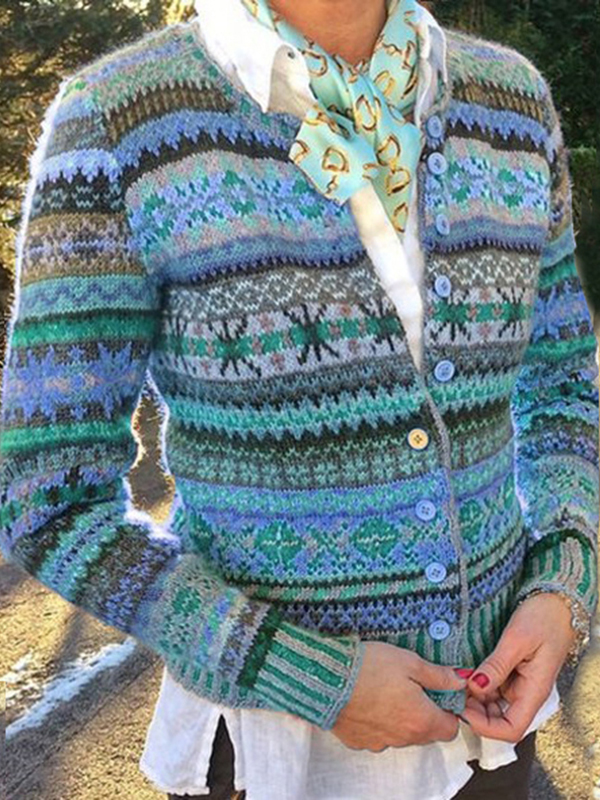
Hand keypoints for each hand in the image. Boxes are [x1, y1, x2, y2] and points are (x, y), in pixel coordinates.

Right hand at [331, 641, 467, 750]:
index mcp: (421, 719)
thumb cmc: (370, 666)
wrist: (327, 677)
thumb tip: (460, 681)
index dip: (448, 710)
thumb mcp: (410, 662)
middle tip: (412, 686)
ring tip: (387, 690)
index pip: (450, 728)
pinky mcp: (359, 741)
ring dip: (401, 718)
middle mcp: (403, 738)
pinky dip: (378, 722)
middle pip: (426, 733)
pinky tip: (369, 700)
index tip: (439, 693)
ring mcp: (379, 742)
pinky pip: (378, 735)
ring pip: (401, 735)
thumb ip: (438, 676)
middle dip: (425, 713)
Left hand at [461, 592, 575, 741]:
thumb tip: (475, 687)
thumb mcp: (517, 640)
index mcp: (534, 691)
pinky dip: (477, 685)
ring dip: (473, 698)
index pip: (511, 729)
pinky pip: (492, 687)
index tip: (462, 709)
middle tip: (452, 692)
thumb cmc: (544, 618)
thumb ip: (497, 665)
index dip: (485, 726)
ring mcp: (518, 683)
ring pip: (492, 704)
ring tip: (454, 680)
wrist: (556, 602)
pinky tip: (464, 673)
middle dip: (474, 711)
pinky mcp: (511, 672)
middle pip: (498, 720)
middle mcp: (526, 692)